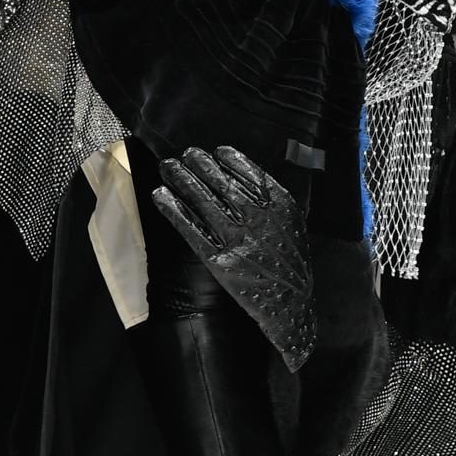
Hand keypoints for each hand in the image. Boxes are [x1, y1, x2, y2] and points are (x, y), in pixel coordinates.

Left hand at [152, 145, 314, 372]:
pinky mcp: (219, 260)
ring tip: (168, 167)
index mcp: (278, 206)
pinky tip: (161, 197)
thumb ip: (273, 198)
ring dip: (181, 180)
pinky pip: (191, 229)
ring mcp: (236, 239)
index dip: (230, 159)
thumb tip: (244, 174)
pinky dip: (174, 210)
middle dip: (199, 165)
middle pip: (221, 182)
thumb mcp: (293, 223)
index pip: (248, 173)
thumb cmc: (292, 261)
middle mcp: (256, 218)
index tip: (216, 151)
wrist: (291, 304)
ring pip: (203, 201)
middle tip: (185, 154)